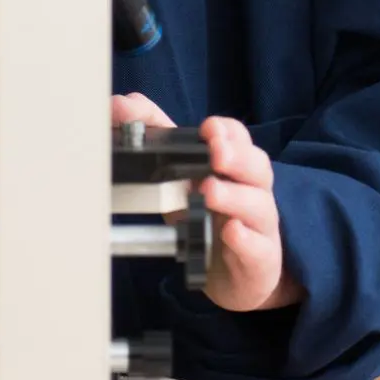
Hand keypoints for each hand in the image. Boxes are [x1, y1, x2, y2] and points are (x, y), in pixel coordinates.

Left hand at [111, 95, 302, 314]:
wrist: (231, 274)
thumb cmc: (206, 219)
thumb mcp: (179, 177)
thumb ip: (152, 136)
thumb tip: (119, 105)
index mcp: (233, 167)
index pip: (239, 139)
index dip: (227, 131)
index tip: (208, 128)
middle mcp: (251, 191)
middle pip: (257, 166)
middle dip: (237, 156)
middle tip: (215, 153)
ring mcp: (259, 226)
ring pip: (259, 205)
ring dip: (235, 196)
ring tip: (209, 191)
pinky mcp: (259, 259)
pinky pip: (258, 247)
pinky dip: (245, 239)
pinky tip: (230, 233)